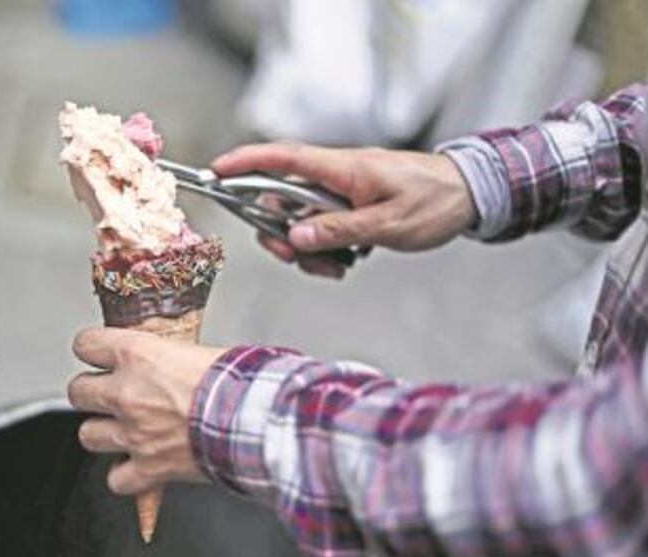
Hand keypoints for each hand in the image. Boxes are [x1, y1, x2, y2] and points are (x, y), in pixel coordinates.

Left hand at [67, 327, 227, 495]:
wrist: (253, 420)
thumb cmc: (238, 382)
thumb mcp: (201, 350)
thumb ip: (174, 355)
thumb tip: (174, 358)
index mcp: (137, 354)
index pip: (86, 344)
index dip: (91, 349)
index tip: (97, 354)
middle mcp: (126, 393)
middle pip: (78, 391)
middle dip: (91, 392)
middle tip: (108, 393)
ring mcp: (132, 433)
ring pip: (87, 435)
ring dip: (102, 432)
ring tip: (119, 429)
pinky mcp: (147, 468)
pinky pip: (116, 480)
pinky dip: (125, 476)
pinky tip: (137, 467)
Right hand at [212, 144, 475, 276]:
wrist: (470, 196)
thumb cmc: (436, 201)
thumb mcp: (387, 224)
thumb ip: (337, 231)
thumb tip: (296, 237)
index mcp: (342, 169)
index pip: (283, 159)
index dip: (245, 162)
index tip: (217, 171)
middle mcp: (336, 177)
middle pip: (283, 200)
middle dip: (280, 232)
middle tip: (293, 256)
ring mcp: (343, 192)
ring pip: (302, 220)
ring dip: (308, 248)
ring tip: (335, 267)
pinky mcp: (352, 206)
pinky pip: (323, 227)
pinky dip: (327, 248)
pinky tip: (347, 260)